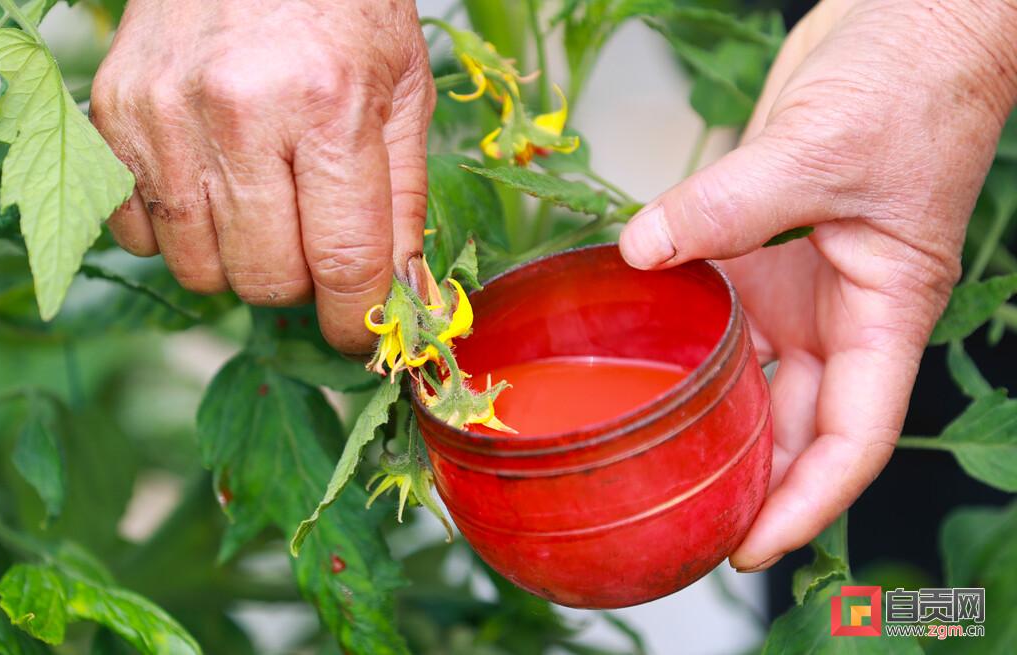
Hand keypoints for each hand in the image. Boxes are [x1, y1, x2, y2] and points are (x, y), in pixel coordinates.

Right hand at [91, 0, 433, 352]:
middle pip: (267, 279)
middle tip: (316, 233)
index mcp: (327, 107)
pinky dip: (182, 232)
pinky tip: (212, 185)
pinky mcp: (113, 116)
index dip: (357, 318)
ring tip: (266, 200)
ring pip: (201, 269)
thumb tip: (407, 302)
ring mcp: (163, 116)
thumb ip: (404, 208)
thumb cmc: (344, 10)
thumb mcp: (403, 98)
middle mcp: (237, 114)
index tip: (362, 334)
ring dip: (243, 259)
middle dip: (302, 280)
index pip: (342, 262)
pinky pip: (140, 235)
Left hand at [619, 0, 1016, 570]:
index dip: (804, 502)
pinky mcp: (757, 246)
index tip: (750, 546)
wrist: (905, 19)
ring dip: (704, 414)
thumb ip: (727, 206)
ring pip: (748, 371)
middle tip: (676, 515)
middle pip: (794, 422)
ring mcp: (796, 281)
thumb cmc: (913, 83)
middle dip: (745, 476)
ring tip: (645, 456)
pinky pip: (714, 307)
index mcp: (883, 312)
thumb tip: (641, 251)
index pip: (851, 437)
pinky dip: (678, 336)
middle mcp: (839, 311)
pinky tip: (633, 355)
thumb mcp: (820, 151)